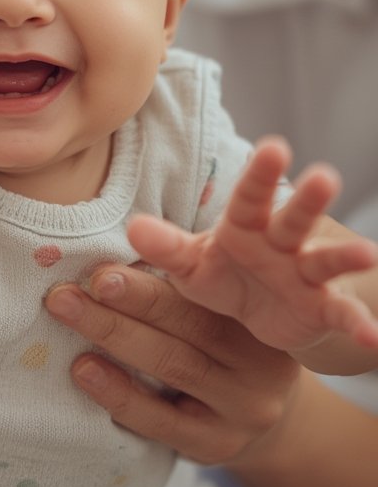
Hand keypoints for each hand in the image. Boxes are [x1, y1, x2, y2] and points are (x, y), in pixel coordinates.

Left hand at [45, 263, 300, 464]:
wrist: (270, 416)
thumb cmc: (227, 337)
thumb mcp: (222, 301)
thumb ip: (188, 274)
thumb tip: (125, 235)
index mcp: (256, 310)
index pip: (207, 287)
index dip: (159, 266)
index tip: (107, 262)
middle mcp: (259, 358)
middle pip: (187, 324)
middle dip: (124, 300)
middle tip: (68, 287)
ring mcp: (243, 406)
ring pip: (172, 366)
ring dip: (112, 335)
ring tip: (67, 313)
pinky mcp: (219, 444)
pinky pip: (162, 421)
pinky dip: (119, 393)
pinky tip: (84, 371)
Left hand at [127, 136, 377, 351]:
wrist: (253, 316)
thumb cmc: (220, 275)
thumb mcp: (190, 264)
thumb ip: (165, 246)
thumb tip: (133, 228)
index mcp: (243, 225)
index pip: (249, 196)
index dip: (260, 174)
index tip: (273, 147)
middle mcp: (279, 242)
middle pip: (292, 218)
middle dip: (308, 200)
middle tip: (325, 176)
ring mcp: (303, 273)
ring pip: (324, 260)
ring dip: (345, 256)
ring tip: (367, 253)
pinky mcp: (320, 306)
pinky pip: (340, 314)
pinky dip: (358, 325)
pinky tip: (374, 338)